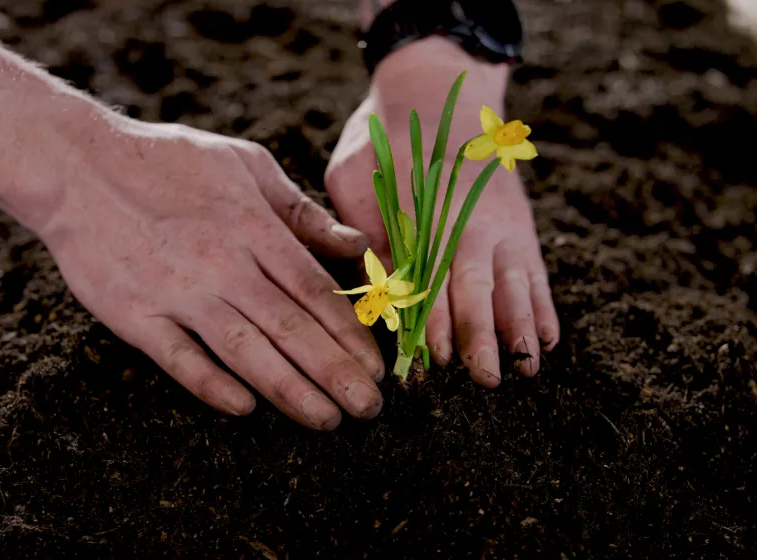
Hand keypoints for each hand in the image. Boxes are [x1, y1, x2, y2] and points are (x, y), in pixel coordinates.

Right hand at [38, 119, 384, 429]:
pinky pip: (180, 360)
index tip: (376, 364)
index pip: (316, 291)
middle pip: (292, 328)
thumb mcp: (246, 164)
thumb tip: (355, 244)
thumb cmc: (169, 161)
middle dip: (337, 373)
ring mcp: (178, 293)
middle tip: (369, 408)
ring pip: (246, 351)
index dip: (351, 333)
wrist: (78, 166)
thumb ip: (302, 210)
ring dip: (291, 390)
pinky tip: (245, 409)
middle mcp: (223, 265)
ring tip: (327, 419)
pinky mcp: (136, 316)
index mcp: (254, 228)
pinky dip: (212, 386)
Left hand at [326, 37, 559, 385]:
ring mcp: (500, 224)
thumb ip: (369, 230)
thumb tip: (381, 287)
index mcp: (422, 216)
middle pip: (476, 287)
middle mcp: (468, 224)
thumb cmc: (382, 140)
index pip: (428, 278)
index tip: (432, 360)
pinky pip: (535, 271)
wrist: (435, 90)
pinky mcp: (519, 225)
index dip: (431, 319)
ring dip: (519, 328)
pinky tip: (548, 338)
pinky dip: (542, 305)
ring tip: (527, 369)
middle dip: (481, 336)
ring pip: (513, 283)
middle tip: (487, 379)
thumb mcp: (354, 175)